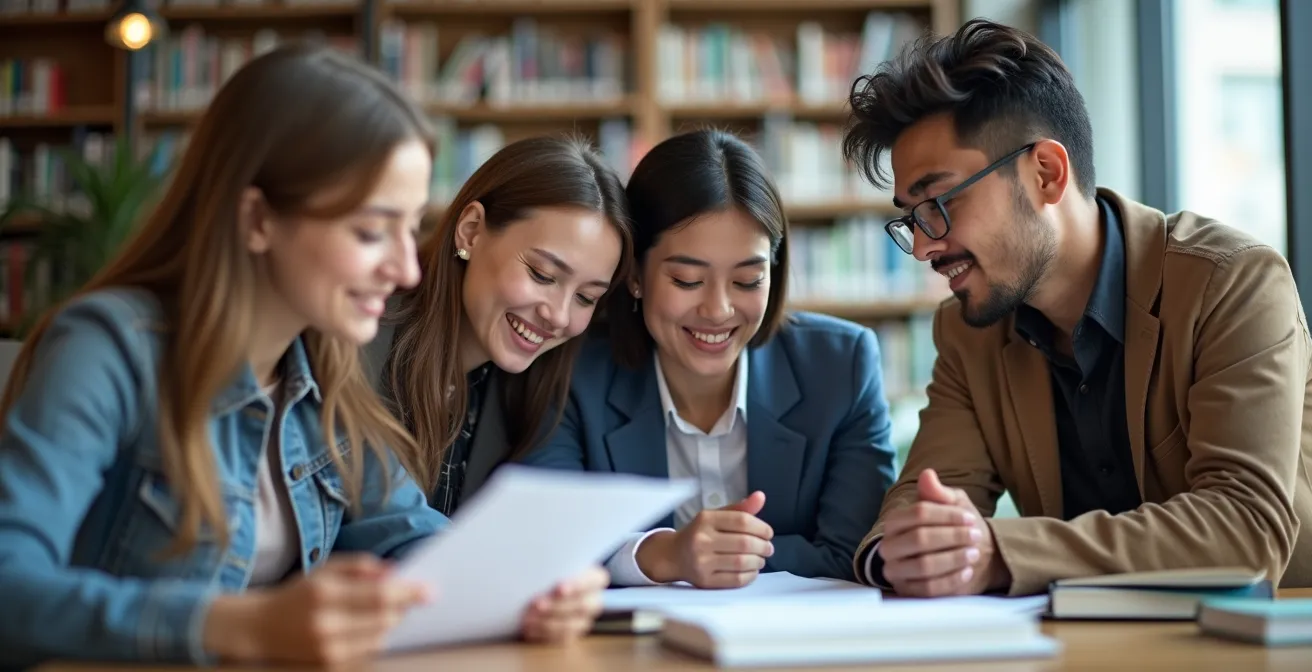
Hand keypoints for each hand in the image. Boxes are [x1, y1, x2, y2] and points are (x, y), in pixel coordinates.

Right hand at [202, 553, 429, 664]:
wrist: (259, 630)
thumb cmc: (297, 594)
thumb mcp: (325, 570)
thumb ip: (361, 567)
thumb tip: (395, 571)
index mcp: (325, 594)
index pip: (378, 595)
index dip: (408, 592)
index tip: (429, 590)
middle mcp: (326, 625)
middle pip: (384, 619)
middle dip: (403, 608)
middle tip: (412, 597)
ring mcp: (328, 650)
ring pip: (380, 638)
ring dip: (391, 623)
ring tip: (387, 610)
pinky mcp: (330, 666)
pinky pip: (368, 652)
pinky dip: (376, 638)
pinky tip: (370, 627)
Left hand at [521, 566, 608, 642]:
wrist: (543, 586)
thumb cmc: (549, 569)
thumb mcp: (552, 561)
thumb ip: (550, 562)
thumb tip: (534, 559)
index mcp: (595, 578)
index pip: (594, 581)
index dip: (577, 585)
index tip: (559, 588)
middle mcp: (593, 600)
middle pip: (582, 605)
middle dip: (557, 606)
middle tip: (536, 604)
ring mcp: (584, 620)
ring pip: (572, 625)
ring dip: (547, 622)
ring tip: (527, 618)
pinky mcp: (571, 635)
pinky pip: (561, 638)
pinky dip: (543, 634)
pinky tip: (529, 628)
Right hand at [636, 491, 773, 587]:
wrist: (672, 556)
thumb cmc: (699, 533)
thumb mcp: (715, 516)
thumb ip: (740, 509)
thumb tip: (761, 496)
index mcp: (705, 519)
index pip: (742, 521)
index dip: (761, 527)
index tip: (768, 533)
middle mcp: (701, 540)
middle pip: (744, 543)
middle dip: (763, 546)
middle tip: (768, 548)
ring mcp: (702, 562)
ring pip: (742, 562)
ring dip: (759, 561)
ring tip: (761, 559)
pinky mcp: (705, 581)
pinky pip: (736, 580)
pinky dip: (750, 575)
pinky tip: (752, 570)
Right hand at [879, 469, 1008, 596]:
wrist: (962, 559)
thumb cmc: (954, 529)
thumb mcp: (952, 506)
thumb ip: (939, 493)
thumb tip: (927, 475)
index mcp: (895, 521)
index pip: (919, 513)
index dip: (947, 515)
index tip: (970, 518)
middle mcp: (889, 546)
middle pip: (920, 539)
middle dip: (952, 537)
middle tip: (975, 537)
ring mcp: (896, 571)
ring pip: (924, 565)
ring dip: (954, 559)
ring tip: (973, 554)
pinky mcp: (907, 592)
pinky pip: (929, 589)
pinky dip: (951, 580)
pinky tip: (967, 572)